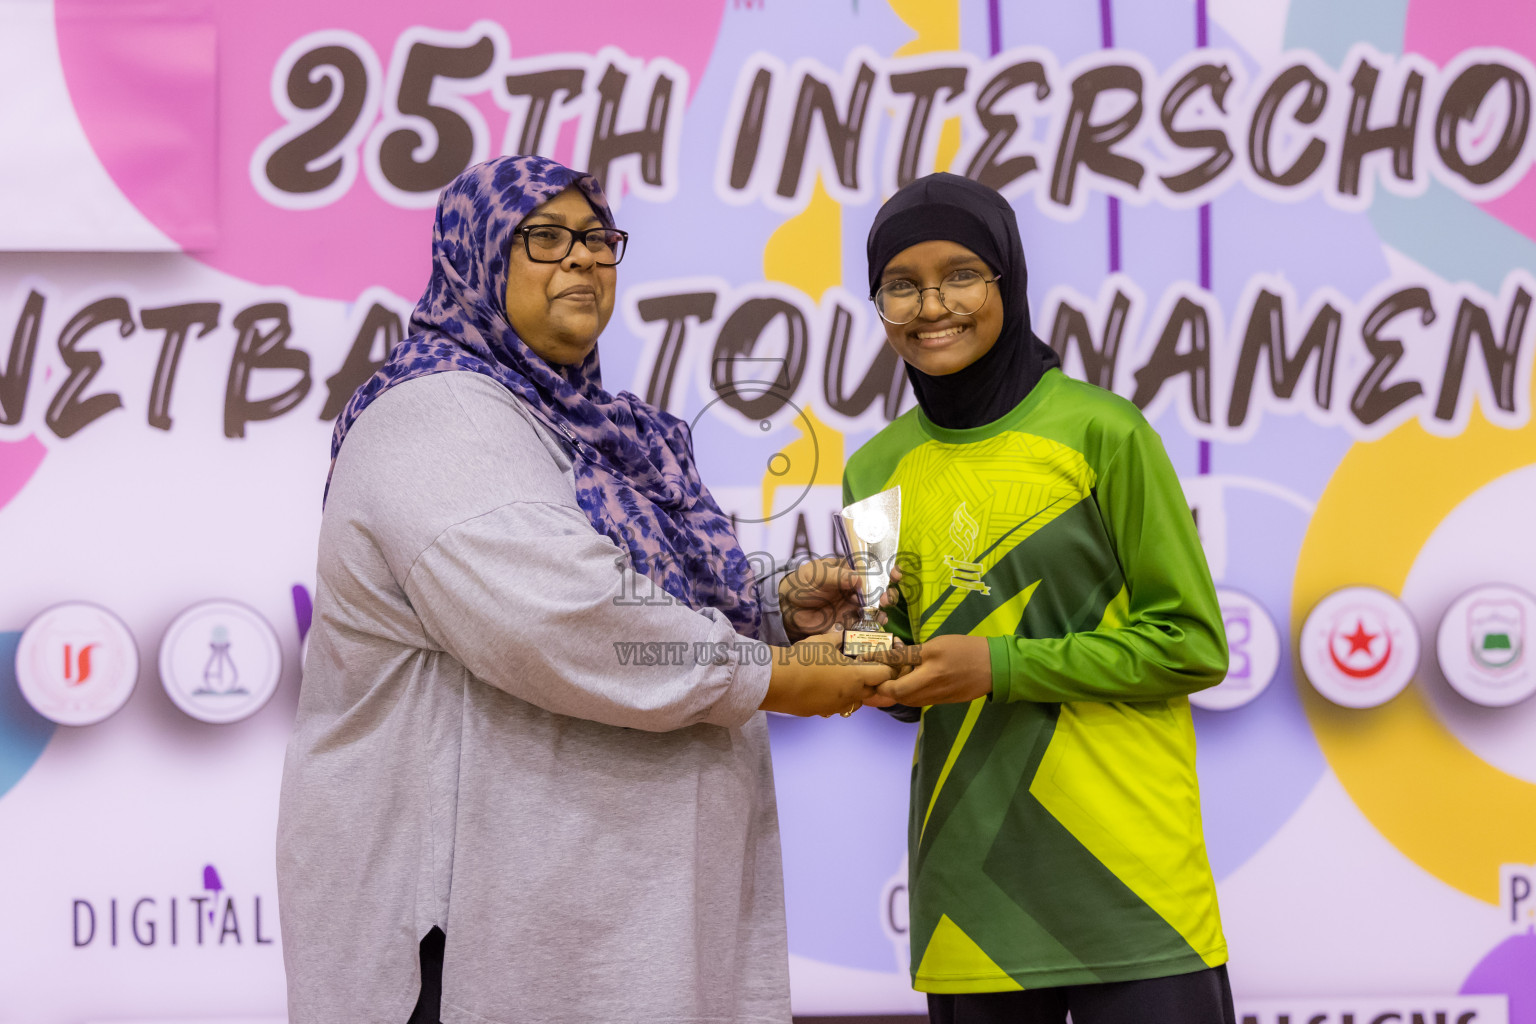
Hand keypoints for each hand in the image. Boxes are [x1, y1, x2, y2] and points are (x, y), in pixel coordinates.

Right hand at [759, 629, 894, 717]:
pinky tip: (826, 688)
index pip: (884, 675)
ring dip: (856, 692)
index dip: (886, 668)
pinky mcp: (823, 712)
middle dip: (872, 681)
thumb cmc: (803, 659)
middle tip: (863, 669)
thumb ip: (837, 638)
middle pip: (873, 691)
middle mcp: (851, 694)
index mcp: (856, 676)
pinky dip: (838, 699)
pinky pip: (838, 707)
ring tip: (844, 680)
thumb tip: (843, 633)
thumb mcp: (822, 641)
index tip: (881, 662)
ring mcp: (837, 706)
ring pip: (856, 702)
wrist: (778, 681)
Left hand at [778, 557, 901, 640]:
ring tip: (882, 613)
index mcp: (850, 572)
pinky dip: (871, 626)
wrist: (787, 607)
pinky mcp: (848, 622)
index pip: (873, 569)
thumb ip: (838, 576)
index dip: (887, 570)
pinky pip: (864, 625)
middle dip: (887, 594)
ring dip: (882, 610)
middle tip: (887, 598)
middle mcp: (856, 589)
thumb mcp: (818, 575)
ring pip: (874, 608)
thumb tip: (858, 577)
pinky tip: (875, 625)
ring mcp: (853, 606)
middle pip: (879, 591)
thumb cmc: (802, 583)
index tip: (895, 573)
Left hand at [859, 634, 992, 707]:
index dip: (879, 678)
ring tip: (889, 682)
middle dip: (884, 691)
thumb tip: (889, 658)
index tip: (866, 671)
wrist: (994, 666)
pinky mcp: (944, 701)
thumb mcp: (936, 645)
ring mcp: (938, 698)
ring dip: (896, 694)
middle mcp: (930, 690)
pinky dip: (910, 695)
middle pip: (899, 696)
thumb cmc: (964, 649)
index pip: (895, 681)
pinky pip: (921, 700)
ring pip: (909, 700)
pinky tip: (909, 684)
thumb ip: (912, 654)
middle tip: (876, 680)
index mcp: (928, 674)